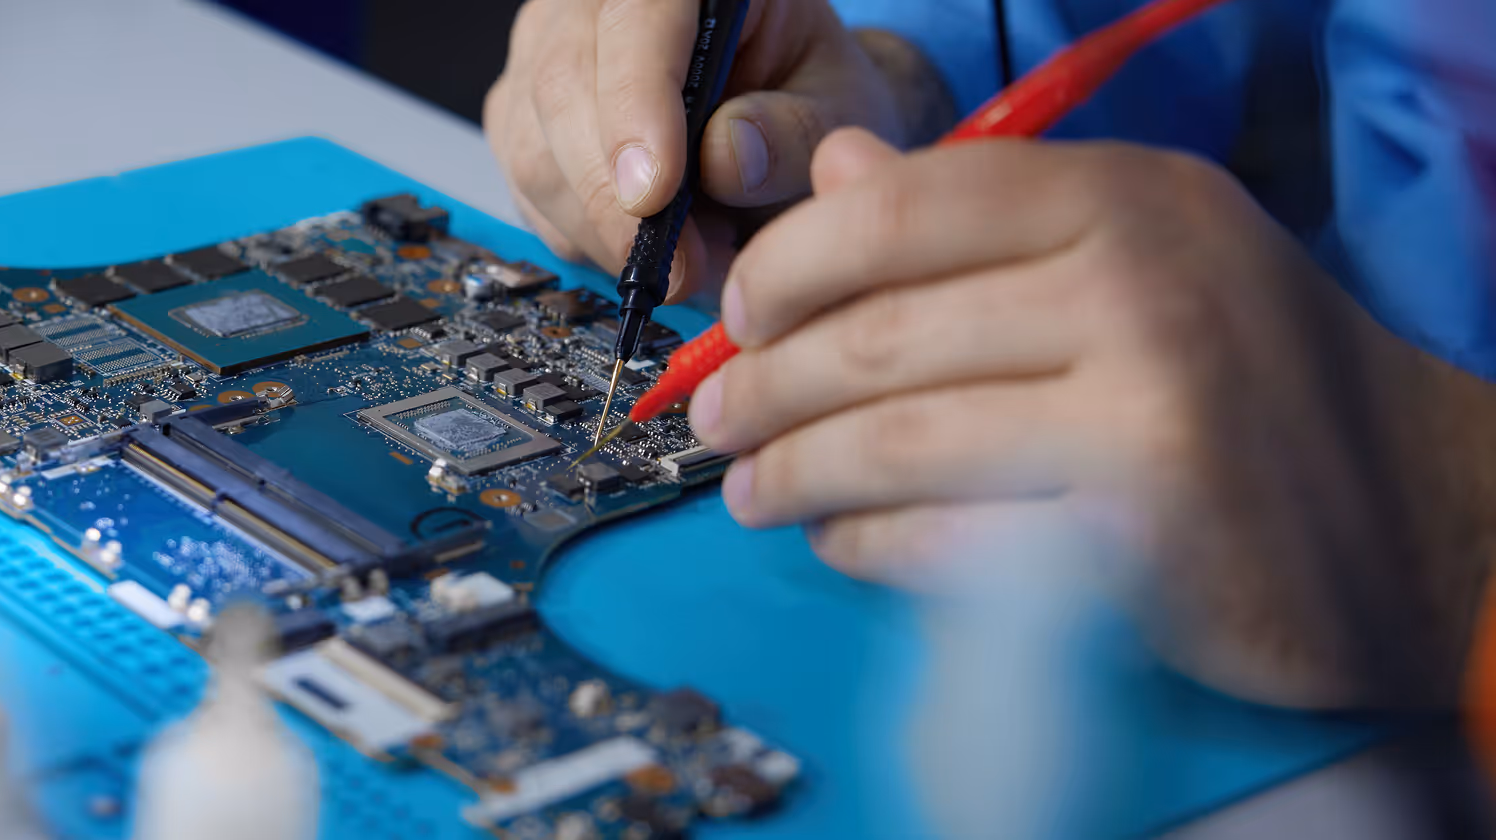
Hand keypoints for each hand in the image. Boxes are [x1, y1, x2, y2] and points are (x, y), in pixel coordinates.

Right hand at [484, 0, 931, 301]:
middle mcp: (594, 3)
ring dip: (603, 228)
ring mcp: (544, 54)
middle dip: (613, 198)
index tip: (656, 195)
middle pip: (563, 88)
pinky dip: (585, 237)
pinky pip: (527, 191)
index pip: (635, 22)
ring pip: (534, 150)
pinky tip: (646, 245)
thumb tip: (725, 158)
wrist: (778, 107)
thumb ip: (795, 132)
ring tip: (691, 258)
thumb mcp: (839, 107)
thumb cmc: (805, 93)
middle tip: (684, 266)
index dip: (635, 105)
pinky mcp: (519, 116)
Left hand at [697, 129, 1495, 708]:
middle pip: (877, 336)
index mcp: (1127, 198)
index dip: (790, 264)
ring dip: (791, 474)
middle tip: (709, 421)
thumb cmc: (1252, 384)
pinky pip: (941, 540)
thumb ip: (983, 216)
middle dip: (762, 388)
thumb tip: (829, 170)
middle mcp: (1140, 287)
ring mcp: (1146, 414)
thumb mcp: (1141, 256)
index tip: (737, 317)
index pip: (902, 206)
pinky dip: (865, 544)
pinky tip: (839, 540)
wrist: (1421, 520)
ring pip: (892, 442)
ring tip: (748, 490)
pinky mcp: (1138, 539)